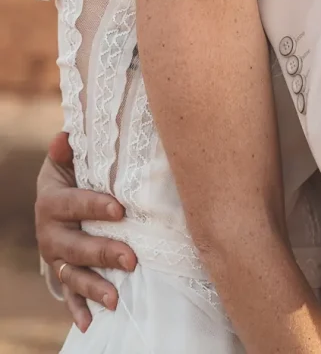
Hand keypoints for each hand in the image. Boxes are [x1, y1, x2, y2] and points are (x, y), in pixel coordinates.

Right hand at [36, 131, 136, 331]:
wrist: (55, 197)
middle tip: (131, 259)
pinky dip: (78, 310)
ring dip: (94, 288)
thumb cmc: (72, 172)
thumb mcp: (68, 158)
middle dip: (103, 253)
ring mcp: (56, 257)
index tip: (120, 209)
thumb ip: (69, 148)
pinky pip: (69, 294)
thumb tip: (66, 136)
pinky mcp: (63, 273)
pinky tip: (90, 324)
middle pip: (76, 246)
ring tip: (115, 299)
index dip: (95, 206)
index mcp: (52, 201)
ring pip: (73, 275)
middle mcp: (50, 233)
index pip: (74, 204)